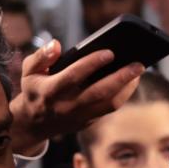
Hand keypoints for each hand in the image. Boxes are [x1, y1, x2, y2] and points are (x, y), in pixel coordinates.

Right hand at [9, 40, 142, 154]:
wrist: (34, 123)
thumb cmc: (35, 89)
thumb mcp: (29, 71)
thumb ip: (41, 56)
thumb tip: (56, 44)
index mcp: (51, 90)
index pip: (74, 75)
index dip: (92, 63)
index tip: (110, 52)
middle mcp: (67, 105)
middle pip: (99, 92)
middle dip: (121, 78)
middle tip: (139, 65)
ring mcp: (80, 116)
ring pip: (109, 104)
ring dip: (127, 88)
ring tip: (138, 72)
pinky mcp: (89, 122)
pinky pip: (110, 109)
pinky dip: (123, 95)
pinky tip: (131, 81)